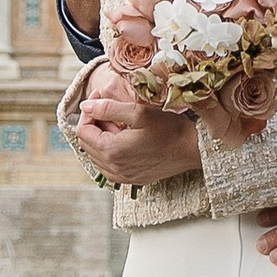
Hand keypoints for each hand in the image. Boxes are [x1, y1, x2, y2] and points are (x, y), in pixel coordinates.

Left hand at [72, 66, 200, 188]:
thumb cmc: (170, 128)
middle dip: (94, 123)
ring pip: (96, 156)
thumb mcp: (139, 112)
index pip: (83, 131)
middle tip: (111, 109)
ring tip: (119, 124)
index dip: (89, 111)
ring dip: (101, 138)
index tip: (100, 96)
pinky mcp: (132, 180)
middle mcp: (113, 168)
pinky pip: (108, 167)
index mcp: (112, 150)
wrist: (193, 149)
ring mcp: (123, 177)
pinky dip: (109, 152)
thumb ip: (108, 108)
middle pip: (87, 144)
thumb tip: (85, 105)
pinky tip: (124, 140)